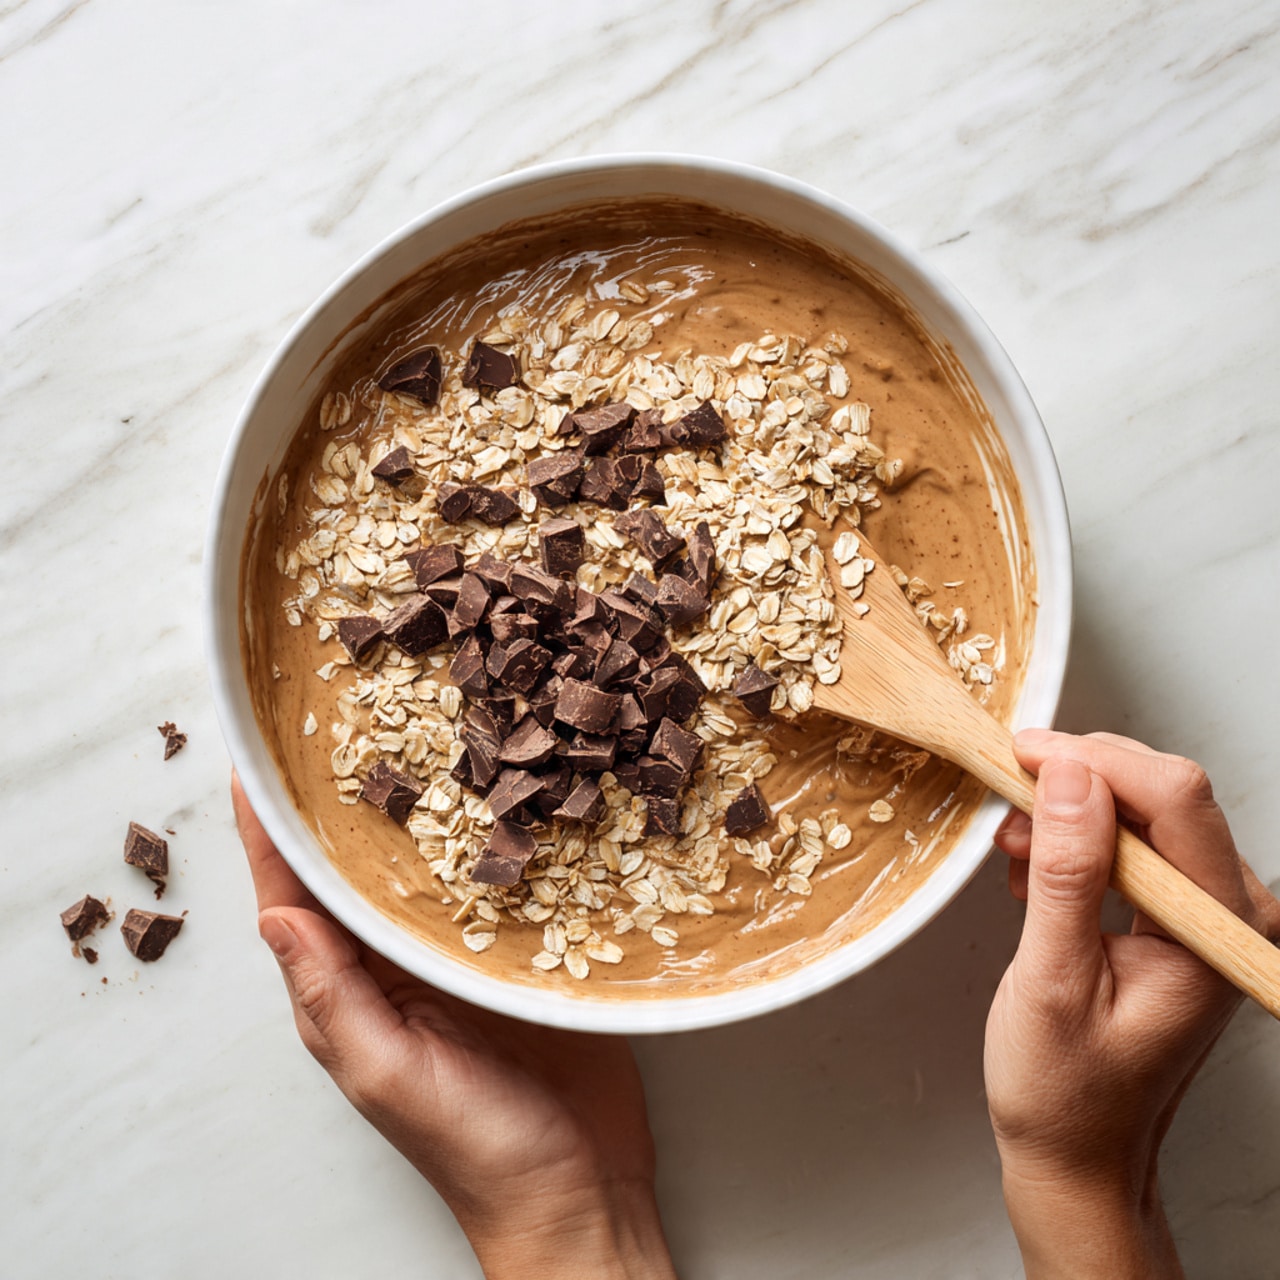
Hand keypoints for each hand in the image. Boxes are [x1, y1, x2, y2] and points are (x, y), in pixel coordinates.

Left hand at [232, 775, 675, 1279]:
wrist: (581, 1189)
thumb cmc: (480, 1150)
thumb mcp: (392, 1077)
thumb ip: (334, 999)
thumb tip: (276, 918)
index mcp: (347, 990)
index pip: (291, 894)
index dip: (267, 826)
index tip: (257, 752)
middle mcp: (394, 962)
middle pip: (353, 866)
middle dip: (340, 796)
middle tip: (342, 716)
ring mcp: (459, 952)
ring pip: (425, 860)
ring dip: (418, 801)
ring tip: (419, 728)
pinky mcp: (521, 947)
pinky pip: (499, 876)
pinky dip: (493, 832)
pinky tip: (507, 785)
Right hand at [984, 730, 1279, 1279]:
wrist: (1076, 1152)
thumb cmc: (1066, 1090)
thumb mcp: (1053, 980)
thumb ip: (1066, 874)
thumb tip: (1067, 777)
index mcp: (1217, 933)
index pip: (1176, 799)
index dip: (1093, 761)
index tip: (1020, 756)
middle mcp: (1230, 913)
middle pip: (1164, 792)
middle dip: (1076, 780)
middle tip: (1005, 796)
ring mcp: (1207, 913)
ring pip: (1142, 808)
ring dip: (1067, 810)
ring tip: (1014, 851)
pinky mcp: (1177, 914)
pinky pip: (1130, 841)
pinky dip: (1072, 838)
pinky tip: (1033, 868)